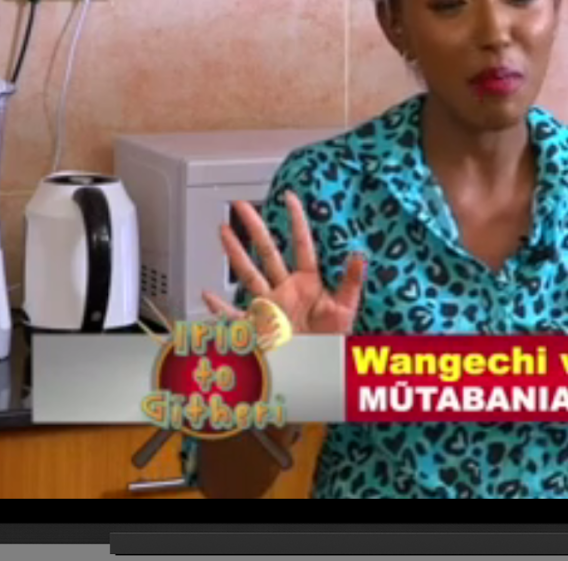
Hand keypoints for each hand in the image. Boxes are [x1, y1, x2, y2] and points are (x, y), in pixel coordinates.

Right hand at [202, 192, 364, 335]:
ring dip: (235, 253)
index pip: (301, 245)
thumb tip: (359, 255)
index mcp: (307, 283)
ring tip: (224, 231)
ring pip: (248, 274)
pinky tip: (208, 294)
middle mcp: (284, 290)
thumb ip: (351, 283)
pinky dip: (219, 308)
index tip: (290, 198)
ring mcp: (269, 307)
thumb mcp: (346, 310)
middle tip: (242, 205)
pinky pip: (234, 316)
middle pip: (267, 251)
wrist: (318, 370)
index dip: (296, 220)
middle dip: (254, 227)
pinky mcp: (257, 327)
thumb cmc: (332, 342)